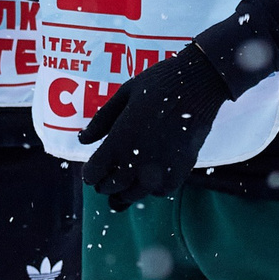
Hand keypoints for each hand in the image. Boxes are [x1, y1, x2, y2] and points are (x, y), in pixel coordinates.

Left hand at [77, 44, 231, 208]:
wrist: (196, 86)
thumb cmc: (157, 85)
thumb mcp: (122, 96)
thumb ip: (101, 121)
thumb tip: (82, 139)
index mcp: (117, 142)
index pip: (94, 174)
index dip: (90, 174)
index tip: (92, 172)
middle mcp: (135, 162)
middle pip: (111, 187)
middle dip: (105, 184)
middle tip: (106, 179)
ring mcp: (158, 170)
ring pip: (134, 195)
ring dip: (126, 191)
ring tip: (125, 184)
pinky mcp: (179, 172)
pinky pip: (160, 192)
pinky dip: (151, 189)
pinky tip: (150, 178)